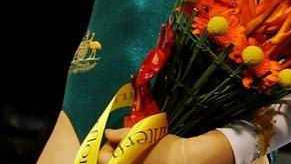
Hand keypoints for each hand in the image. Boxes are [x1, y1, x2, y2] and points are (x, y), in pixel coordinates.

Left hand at [98, 129, 233, 163]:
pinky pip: (133, 163)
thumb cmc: (163, 146)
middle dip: (115, 151)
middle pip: (110, 162)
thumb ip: (121, 134)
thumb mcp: (141, 135)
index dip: (107, 145)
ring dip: (124, 155)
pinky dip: (134, 159)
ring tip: (135, 146)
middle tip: (125, 141)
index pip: (102, 156)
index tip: (117, 137)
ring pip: (122, 163)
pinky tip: (143, 153)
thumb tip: (107, 133)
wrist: (185, 158)